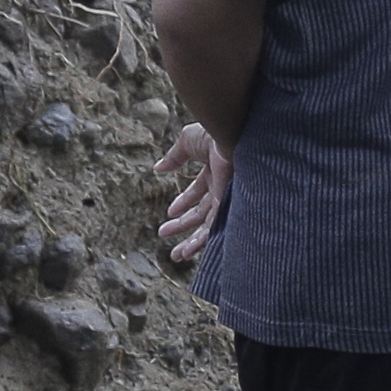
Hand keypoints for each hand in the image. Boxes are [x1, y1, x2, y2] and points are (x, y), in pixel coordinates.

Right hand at [154, 121, 222, 274]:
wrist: (232, 135)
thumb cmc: (213, 134)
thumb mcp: (188, 142)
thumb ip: (174, 157)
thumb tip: (158, 169)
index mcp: (214, 170)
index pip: (198, 192)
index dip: (183, 203)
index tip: (169, 213)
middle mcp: (223, 186)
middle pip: (201, 212)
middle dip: (182, 225)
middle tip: (164, 234)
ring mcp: (227, 198)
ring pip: (208, 227)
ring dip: (191, 242)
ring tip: (176, 256)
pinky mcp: (227, 206)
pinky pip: (215, 229)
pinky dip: (202, 242)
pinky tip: (190, 252)